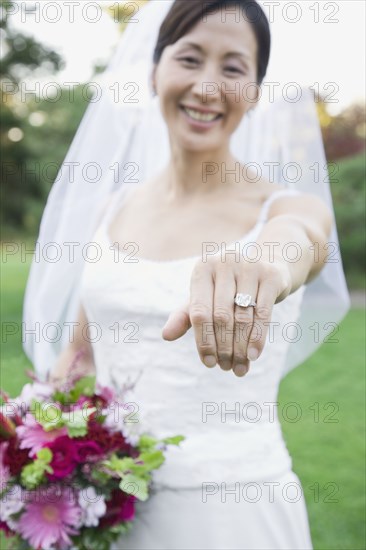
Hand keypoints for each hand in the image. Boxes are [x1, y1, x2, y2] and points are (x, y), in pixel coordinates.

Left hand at [162, 256, 291, 376]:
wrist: (266, 263)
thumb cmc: (228, 286)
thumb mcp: (206, 297)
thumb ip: (186, 316)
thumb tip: (166, 336)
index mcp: (203, 269)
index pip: (199, 311)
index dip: (203, 340)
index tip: (209, 363)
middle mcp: (224, 263)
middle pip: (221, 316)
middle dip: (223, 347)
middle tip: (225, 368)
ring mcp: (249, 267)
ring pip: (243, 317)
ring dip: (241, 348)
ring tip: (239, 368)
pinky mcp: (271, 275)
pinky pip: (263, 313)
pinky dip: (257, 338)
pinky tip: (253, 356)